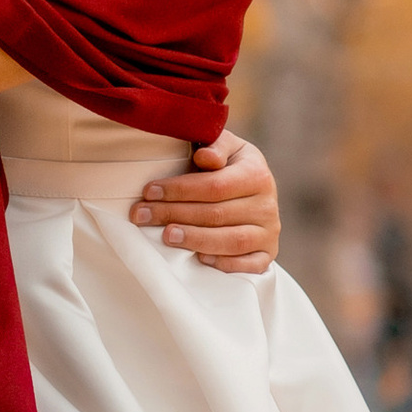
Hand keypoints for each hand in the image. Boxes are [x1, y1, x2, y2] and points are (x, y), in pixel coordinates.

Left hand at [132, 131, 279, 272]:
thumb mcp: (226, 147)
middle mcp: (267, 205)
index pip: (215, 185)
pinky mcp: (267, 253)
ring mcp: (269, 232)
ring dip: (195, 239)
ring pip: (232, 241)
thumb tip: (204, 156)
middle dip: (174, 214)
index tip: (149, 192)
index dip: (179, 190)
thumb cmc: (231, 166)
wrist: (255, 189)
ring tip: (166, 235)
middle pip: (217, 214)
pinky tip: (199, 258)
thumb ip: (216, 146)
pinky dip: (225, 263)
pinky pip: (250, 265)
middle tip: (143, 215)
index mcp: (257, 174)